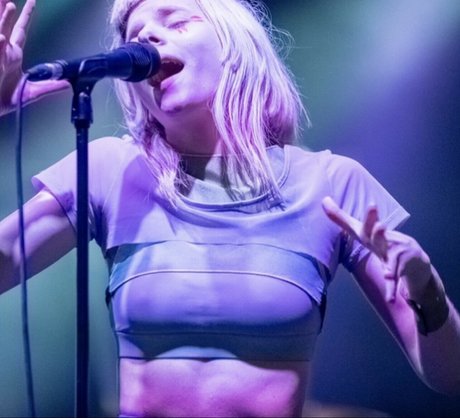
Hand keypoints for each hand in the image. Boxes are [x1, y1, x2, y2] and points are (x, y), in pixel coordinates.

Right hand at [0, 0, 68, 115]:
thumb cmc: (6, 99)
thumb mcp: (33, 92)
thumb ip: (50, 87)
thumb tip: (68, 84)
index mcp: (14, 54)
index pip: (21, 30)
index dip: (26, 15)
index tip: (33, 1)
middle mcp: (4, 50)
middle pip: (6, 24)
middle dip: (8, 10)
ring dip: (3, 19)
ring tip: (9, 4)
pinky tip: (0, 36)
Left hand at [322, 196, 431, 301]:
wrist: (415, 261)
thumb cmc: (380, 242)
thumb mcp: (360, 231)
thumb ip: (341, 218)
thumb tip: (323, 199)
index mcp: (373, 234)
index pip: (368, 224)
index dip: (370, 216)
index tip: (372, 205)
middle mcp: (386, 241)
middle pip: (380, 237)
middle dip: (379, 232)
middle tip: (381, 226)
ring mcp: (395, 255)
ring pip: (390, 258)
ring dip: (390, 262)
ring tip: (388, 266)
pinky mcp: (400, 270)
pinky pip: (394, 280)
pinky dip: (391, 289)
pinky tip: (390, 298)